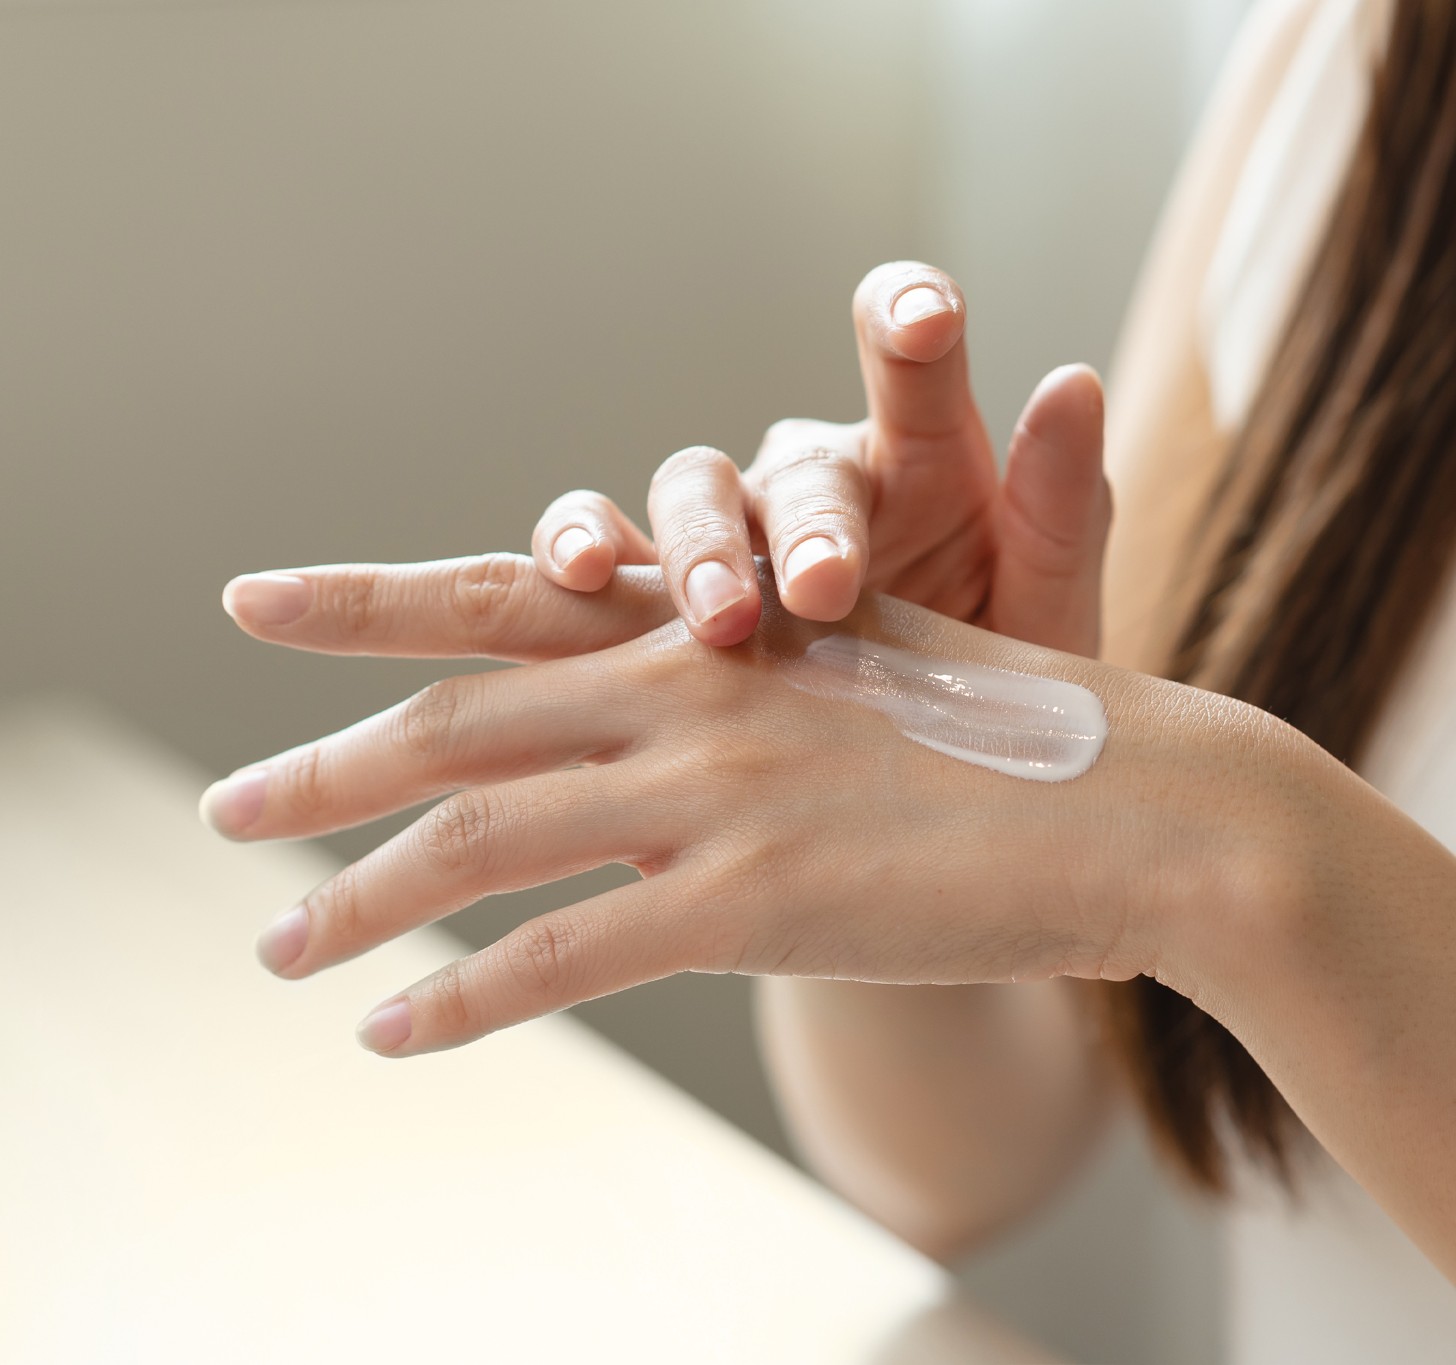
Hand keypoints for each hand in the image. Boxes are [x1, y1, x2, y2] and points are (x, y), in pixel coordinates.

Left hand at [208, 555, 1265, 1056]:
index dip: (359, 602)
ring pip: (474, 845)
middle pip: (446, 728)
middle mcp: (680, 690)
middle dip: (316, 774)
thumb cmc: (996, 733)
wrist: (1144, 805)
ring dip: (355, 904)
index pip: (489, 600)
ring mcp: (708, 794)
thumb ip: (721, 681)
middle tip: (221, 816)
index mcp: (696, 624)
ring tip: (274, 950)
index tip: (250, 603)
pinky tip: (390, 1036)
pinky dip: (461, 1002)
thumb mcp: (843, 670)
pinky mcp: (747, 902)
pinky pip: (560, 957)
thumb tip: (623, 716)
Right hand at [529, 262, 1110, 655]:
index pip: (913, 363)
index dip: (909, 321)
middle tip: (825, 595)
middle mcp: (814, 487)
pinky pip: (597, 555)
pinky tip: (575, 581)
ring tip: (713, 622)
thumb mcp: (1051, 626)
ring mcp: (726, 542)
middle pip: (792, 465)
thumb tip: (1070, 379)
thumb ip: (1063, 510)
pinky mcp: (646, 607)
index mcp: (923, 467)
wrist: (908, 833)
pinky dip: (575, 552)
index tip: (927, 324)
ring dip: (695, 546)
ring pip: (687, 494)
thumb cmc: (993, 710)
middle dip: (806, 522)